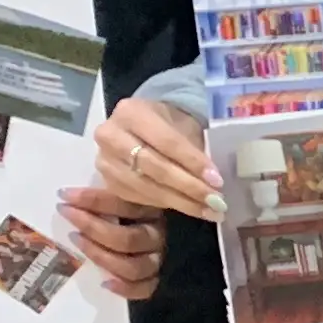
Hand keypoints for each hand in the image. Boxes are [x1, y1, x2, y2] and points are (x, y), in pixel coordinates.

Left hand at [55, 182, 165, 300]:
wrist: (192, 241)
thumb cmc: (154, 202)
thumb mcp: (143, 186)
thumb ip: (126, 183)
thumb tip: (94, 172)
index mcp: (159, 208)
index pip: (124, 204)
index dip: (91, 200)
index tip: (64, 195)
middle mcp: (162, 233)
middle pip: (126, 238)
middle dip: (91, 227)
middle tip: (67, 214)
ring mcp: (163, 258)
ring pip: (133, 266)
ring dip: (101, 256)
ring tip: (77, 240)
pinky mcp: (164, 279)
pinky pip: (145, 289)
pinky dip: (125, 288)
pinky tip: (105, 283)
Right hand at [95, 96, 217, 218]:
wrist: (144, 127)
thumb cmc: (169, 124)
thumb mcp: (183, 126)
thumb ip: (194, 149)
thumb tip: (213, 181)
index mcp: (131, 112)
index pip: (167, 142)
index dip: (193, 162)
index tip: (217, 180)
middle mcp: (110, 136)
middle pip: (154, 167)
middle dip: (189, 186)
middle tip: (216, 201)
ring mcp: (105, 161)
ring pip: (146, 186)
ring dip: (181, 201)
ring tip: (208, 210)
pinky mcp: (107, 182)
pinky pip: (139, 197)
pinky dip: (166, 204)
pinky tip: (188, 207)